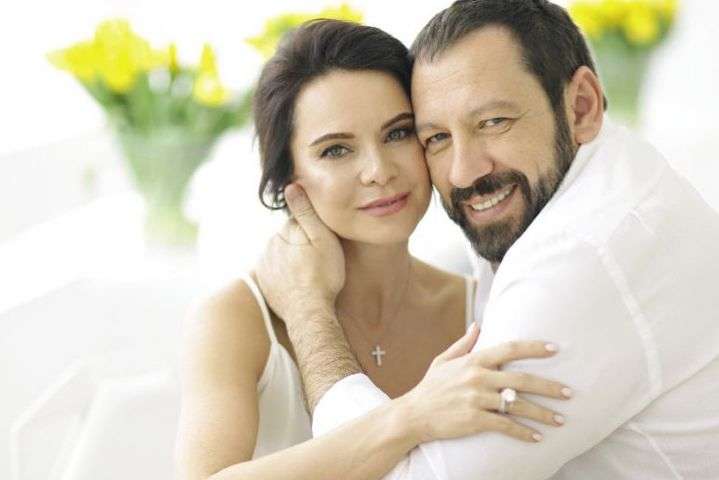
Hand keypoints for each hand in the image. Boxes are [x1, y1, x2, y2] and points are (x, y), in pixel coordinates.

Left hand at [256, 183, 345, 321]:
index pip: (298, 223)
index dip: (312, 232)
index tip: (322, 245)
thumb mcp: (322, 239)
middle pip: (288, 240)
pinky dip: (285, 276)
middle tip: (318, 262)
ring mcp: (265, 266)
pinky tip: (298, 284)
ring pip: (281, 256)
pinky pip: (275, 273)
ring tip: (309, 275)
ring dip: (292, 261)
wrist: (308, 313)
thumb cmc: (322, 276)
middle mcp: (270, 246)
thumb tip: (291, 186)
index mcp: (284, 233)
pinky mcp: (264, 283)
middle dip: (300, 246)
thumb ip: (306, 212)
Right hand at [398, 323, 571, 443]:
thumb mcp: (443, 361)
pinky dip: (523, 433)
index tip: (555, 349)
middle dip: (549, 386)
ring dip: (542, 413)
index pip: (510, 349)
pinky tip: (537, 438)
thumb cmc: (430, 388)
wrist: (412, 415)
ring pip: (518, 405)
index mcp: (473, 360)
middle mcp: (478, 377)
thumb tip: (478, 326)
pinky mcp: (474, 420)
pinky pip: (505, 426)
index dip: (534, 348)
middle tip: (569, 393)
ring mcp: (476, 399)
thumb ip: (463, 344)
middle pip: (522, 379)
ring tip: (560, 419)